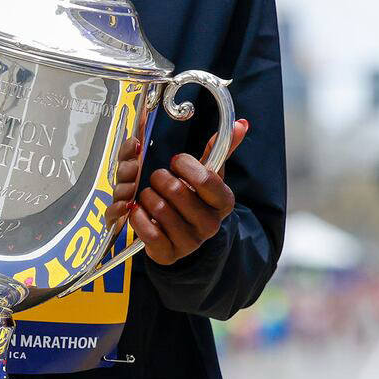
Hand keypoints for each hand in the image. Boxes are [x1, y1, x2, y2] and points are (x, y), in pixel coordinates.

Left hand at [113, 119, 248, 263]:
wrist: (184, 237)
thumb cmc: (195, 200)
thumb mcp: (209, 175)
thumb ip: (221, 149)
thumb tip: (241, 124)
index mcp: (224, 202)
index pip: (206, 178)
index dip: (185, 165)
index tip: (176, 161)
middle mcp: (210, 224)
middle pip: (177, 191)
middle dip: (160, 178)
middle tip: (158, 178)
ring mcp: (190, 242)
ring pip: (159, 209)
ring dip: (147, 196)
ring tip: (149, 195)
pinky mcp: (169, 254)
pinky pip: (148, 231)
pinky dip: (137, 216)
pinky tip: (139, 209)